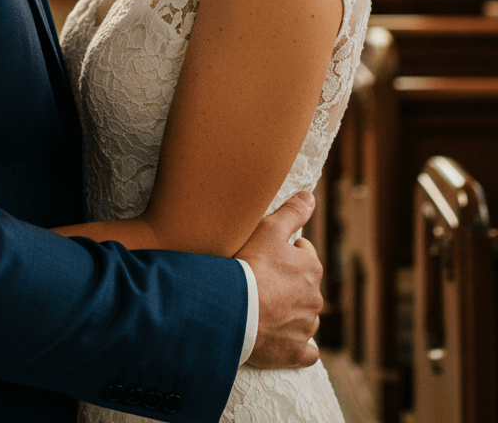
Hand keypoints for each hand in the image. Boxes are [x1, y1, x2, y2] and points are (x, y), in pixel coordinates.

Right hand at [237, 190, 322, 369]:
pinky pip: (305, 351)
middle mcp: (315, 299)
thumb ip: (293, 212)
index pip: (304, 254)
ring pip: (305, 317)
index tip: (267, 254)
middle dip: (289, 283)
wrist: (234, 310)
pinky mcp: (295, 352)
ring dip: (291, 313)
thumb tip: (311, 197)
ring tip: (265, 308)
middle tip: (262, 281)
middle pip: (304, 286)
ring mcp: (306, 327)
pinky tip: (284, 341)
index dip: (286, 252)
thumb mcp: (269, 229)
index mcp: (311, 268)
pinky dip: (298, 346)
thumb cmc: (250, 265)